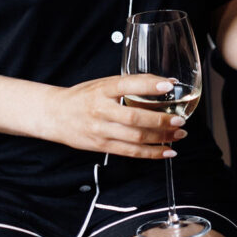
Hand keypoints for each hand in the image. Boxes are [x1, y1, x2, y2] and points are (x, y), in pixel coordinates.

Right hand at [43, 74, 188, 158]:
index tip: (169, 84)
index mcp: (103, 89)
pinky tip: (167, 151)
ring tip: (179, 134)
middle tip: (180, 119)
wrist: (56, 115)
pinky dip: (151, 153)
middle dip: (161, 121)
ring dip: (161, 138)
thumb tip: (163, 83)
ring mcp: (101, 131)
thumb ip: (129, 84)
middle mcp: (101, 110)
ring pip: (135, 138)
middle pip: (135, 118)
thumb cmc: (84, 96)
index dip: (149, 85)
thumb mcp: (103, 83)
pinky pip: (130, 152)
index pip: (128, 85)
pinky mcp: (102, 146)